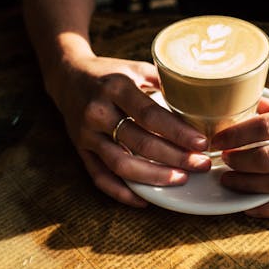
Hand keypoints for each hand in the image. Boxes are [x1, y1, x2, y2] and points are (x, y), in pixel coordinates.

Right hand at [51, 56, 210, 206]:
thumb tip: (200, 99)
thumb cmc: (111, 73)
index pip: (150, 115)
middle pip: (140, 142)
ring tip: (181, 179)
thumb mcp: (136, 68)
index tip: (201, 144)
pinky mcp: (80, 150)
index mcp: (116, 88)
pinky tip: (145, 200)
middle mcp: (98, 112)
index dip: (178, 132)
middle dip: (175, 157)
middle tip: (201, 164)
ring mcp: (86, 134)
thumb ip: (164, 82)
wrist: (67, 77)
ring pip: (121, 164)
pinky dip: (122, 192)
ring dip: (154, 177)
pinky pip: (100, 177)